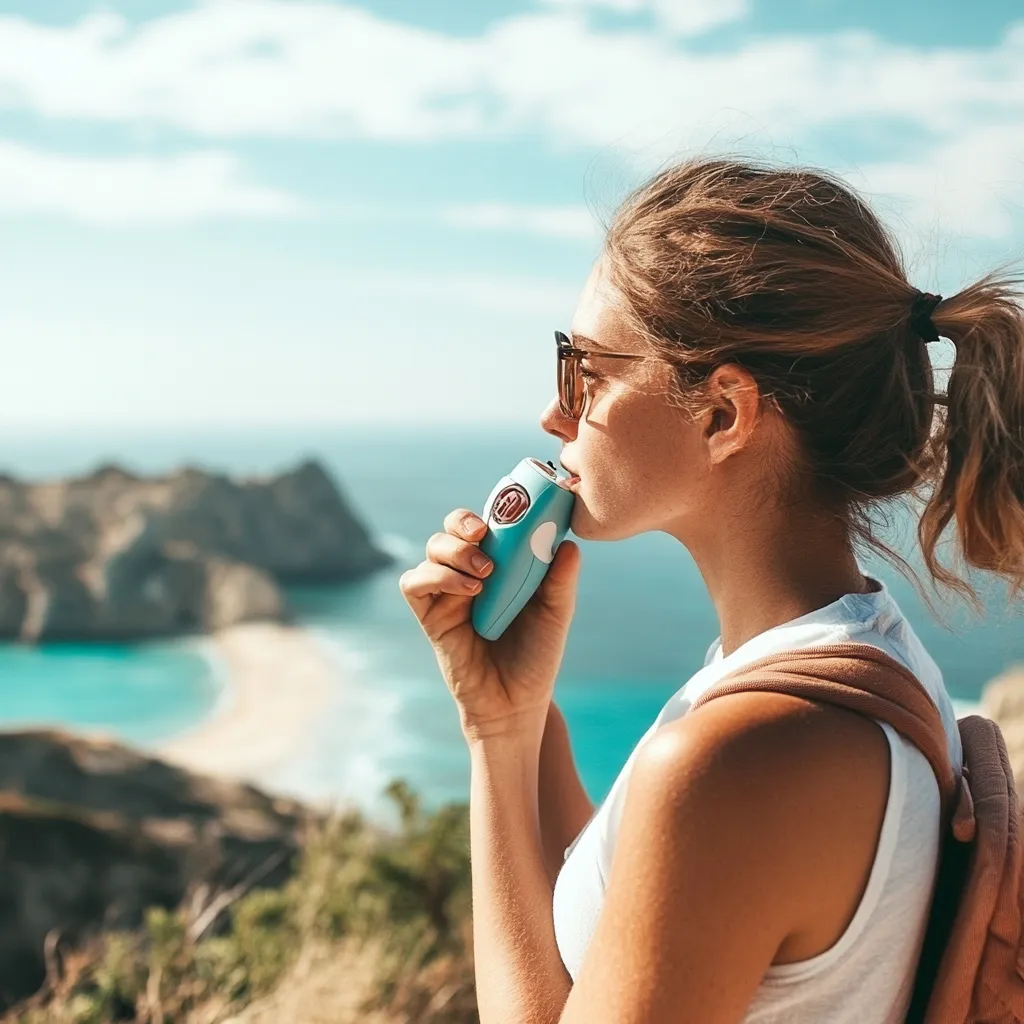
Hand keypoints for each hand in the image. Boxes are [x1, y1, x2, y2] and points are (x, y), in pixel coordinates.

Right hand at [399, 508, 580, 741]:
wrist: (517, 703)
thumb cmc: (536, 656)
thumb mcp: (555, 614)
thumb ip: (560, 580)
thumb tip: (569, 545)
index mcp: (498, 565)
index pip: (486, 523)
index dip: (491, 510)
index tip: (510, 510)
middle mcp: (468, 574)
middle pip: (451, 528)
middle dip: (462, 521)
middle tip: (483, 533)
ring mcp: (447, 594)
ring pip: (433, 548)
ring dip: (455, 551)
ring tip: (484, 574)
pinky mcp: (430, 616)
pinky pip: (414, 583)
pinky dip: (436, 576)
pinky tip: (467, 590)